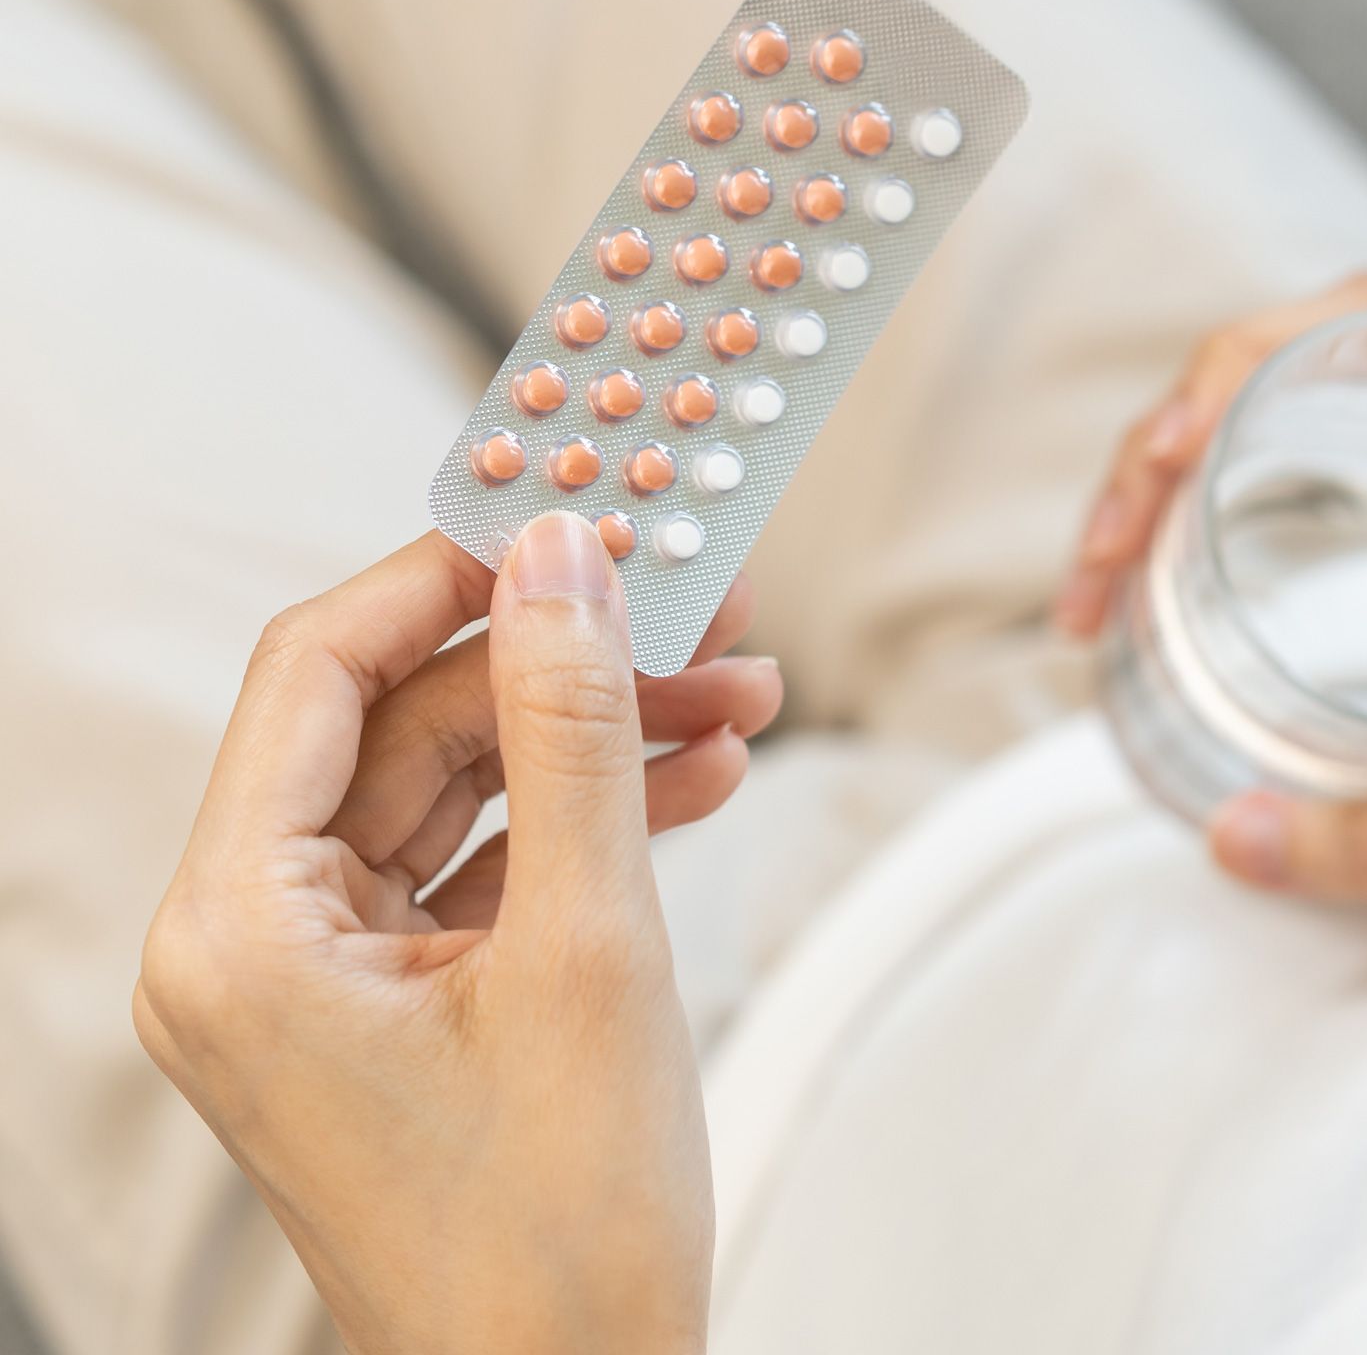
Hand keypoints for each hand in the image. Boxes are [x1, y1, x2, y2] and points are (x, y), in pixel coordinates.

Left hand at [135, 512, 781, 1352]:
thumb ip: (574, 733)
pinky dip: (589, 816)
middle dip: (565, 661)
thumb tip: (569, 566)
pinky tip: (699, 778)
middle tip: (698, 604)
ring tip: (735, 693)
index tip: (572, 519)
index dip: (451, 576)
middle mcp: (254, 944)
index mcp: (241, 931)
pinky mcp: (399, 1004)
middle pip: (407, 723)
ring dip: (598, 734)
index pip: (323, 670)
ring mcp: (325, 977)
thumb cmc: (560, 1236)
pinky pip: (488, 863)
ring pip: (462, 787)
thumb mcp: (591, 948)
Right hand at [1057, 271, 1366, 900]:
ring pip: (1261, 390)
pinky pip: (1276, 436)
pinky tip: (1142, 565)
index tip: (1162, 464)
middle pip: (1283, 348)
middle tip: (1101, 557)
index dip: (1233, 368)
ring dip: (1159, 462)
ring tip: (1100, 572)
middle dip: (1162, 435)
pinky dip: (1189, 488)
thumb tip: (1230, 838)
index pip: (1362, 320)